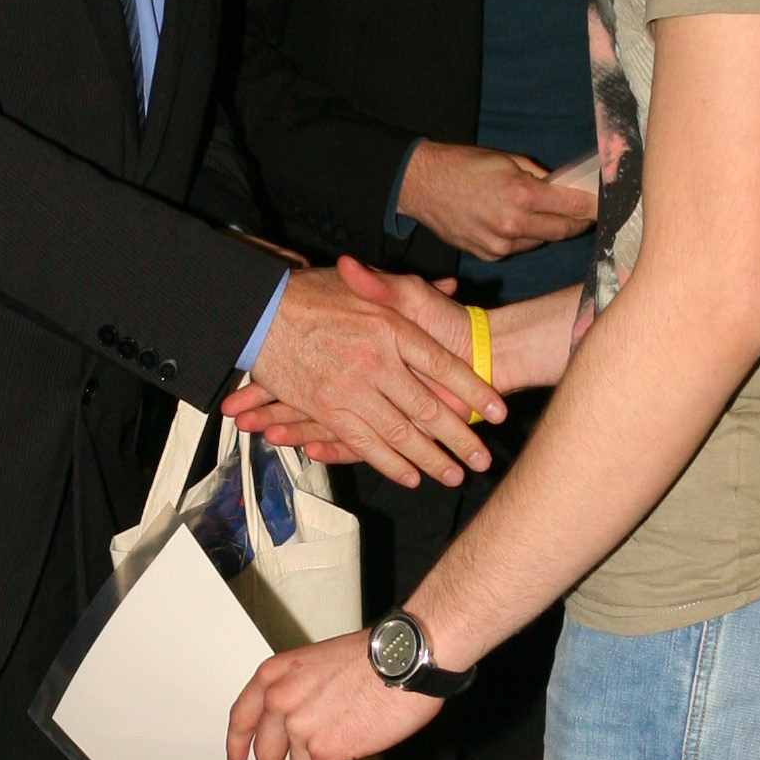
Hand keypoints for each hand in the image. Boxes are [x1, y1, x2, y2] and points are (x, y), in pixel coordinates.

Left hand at [227, 626, 432, 759]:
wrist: (405, 658)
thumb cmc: (377, 656)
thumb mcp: (319, 664)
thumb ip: (302, 692)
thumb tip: (307, 723)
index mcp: (276, 675)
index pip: (243, 715)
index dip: (238, 743)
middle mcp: (281, 700)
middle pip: (267, 754)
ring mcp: (301, 726)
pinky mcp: (328, 749)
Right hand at [243, 263, 500, 488]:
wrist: (260, 309)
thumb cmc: (313, 292)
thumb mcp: (366, 282)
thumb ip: (409, 290)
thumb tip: (452, 290)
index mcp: (392, 327)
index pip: (446, 366)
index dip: (475, 391)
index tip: (498, 411)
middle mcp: (377, 361)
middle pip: (429, 408)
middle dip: (460, 438)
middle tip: (482, 458)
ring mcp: (352, 389)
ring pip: (401, 434)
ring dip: (430, 458)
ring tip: (454, 475)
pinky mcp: (327, 409)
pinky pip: (365, 444)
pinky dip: (390, 463)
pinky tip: (411, 476)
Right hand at [397, 139, 598, 267]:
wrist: (421, 185)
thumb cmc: (464, 165)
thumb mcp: (507, 160)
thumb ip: (539, 176)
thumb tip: (565, 186)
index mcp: (522, 194)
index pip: (575, 206)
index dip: (596, 207)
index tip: (609, 207)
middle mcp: (514, 224)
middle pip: (563, 230)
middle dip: (577, 221)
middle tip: (584, 213)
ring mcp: (501, 244)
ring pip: (541, 240)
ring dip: (547, 228)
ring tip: (538, 211)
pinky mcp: (489, 255)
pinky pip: (518, 247)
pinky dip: (523, 236)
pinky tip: (511, 221)